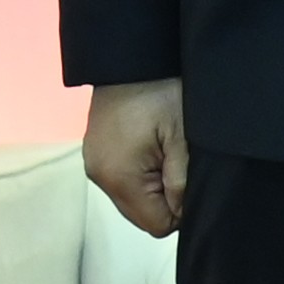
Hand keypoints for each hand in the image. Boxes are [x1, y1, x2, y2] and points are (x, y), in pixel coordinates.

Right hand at [81, 78, 191, 239]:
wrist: (130, 58)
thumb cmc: (161, 93)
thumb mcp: (182, 139)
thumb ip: (182, 182)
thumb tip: (183, 213)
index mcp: (119, 177)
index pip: (157, 224)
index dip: (181, 210)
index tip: (188, 180)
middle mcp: (100, 176)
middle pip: (143, 215)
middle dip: (166, 199)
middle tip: (178, 162)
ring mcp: (94, 164)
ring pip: (133, 199)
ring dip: (154, 186)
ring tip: (164, 151)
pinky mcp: (97, 153)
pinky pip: (123, 180)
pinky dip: (141, 173)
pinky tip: (151, 147)